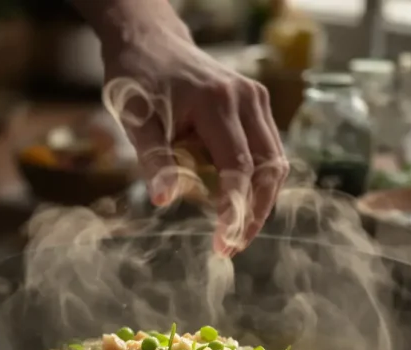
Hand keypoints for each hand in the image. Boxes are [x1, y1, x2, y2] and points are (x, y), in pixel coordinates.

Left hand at [100, 26, 287, 254]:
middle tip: (231, 247)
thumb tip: (162, 200)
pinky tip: (235, 203)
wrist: (149, 42)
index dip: (234, 210)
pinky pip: (267, 150)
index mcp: (218, 103)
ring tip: (233, 233)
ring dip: (259, 200)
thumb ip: (153, 160)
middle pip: (268, 169)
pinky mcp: (256, 104)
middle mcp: (247, 99)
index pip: (238, 168)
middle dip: (253, 213)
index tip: (221, 244)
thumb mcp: (136, 121)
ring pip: (274, 161)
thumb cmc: (138, 81)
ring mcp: (256, 99)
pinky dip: (256, 180)